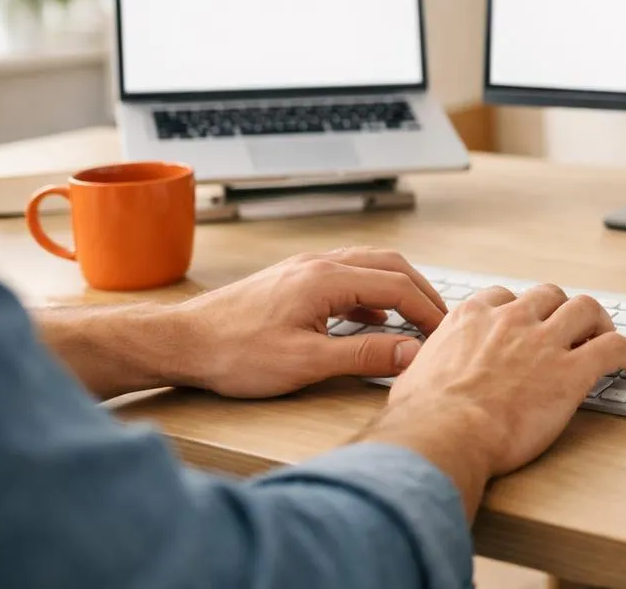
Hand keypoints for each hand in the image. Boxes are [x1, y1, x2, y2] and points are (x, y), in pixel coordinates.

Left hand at [172, 248, 447, 397]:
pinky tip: (372, 319)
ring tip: (416, 318)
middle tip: (441, 322)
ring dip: (398, 288)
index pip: (398, 286)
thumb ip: (364, 355)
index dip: (429, 311)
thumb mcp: (306, 362)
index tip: (445, 334)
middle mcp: (320, 264)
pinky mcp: (294, 281)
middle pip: (390, 266)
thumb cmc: (233, 353)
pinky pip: (348, 276)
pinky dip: (372, 293)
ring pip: (369, 266)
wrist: (180, 342)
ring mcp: (306, 269)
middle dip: (422, 292)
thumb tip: (412, 353)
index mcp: (328, 278)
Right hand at [367, 283, 625, 515]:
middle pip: (550, 295)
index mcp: (472, 317)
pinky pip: (613, 348)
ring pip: (586, 310)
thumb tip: (421, 376)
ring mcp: (544, 342)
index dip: (522, 310)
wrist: (443, 435)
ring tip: (607, 337)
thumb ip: (429, 365)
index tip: (528, 323)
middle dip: (562, 309)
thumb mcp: (415, 375)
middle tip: (572, 328)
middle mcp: (512, 320)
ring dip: (600, 322)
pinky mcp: (572, 371)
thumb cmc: (422, 417)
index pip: (505, 296)